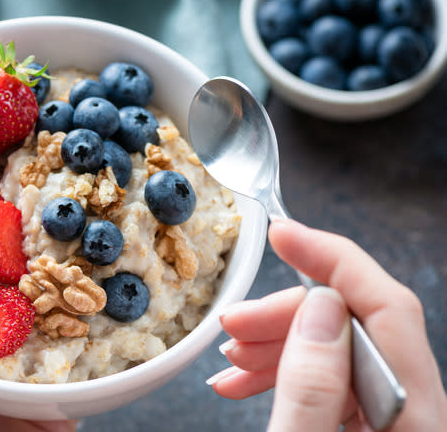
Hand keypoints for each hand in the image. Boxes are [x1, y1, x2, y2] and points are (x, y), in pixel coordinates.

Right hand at [206, 219, 446, 430]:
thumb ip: (311, 386)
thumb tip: (318, 310)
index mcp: (412, 417)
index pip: (388, 308)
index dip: (331, 259)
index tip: (283, 234)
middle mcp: (411, 412)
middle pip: (357, 325)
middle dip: (287, 314)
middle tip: (235, 322)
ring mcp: (392, 419)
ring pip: (338, 349)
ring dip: (278, 343)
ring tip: (233, 356)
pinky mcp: (369, 427)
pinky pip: (331, 379)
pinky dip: (285, 371)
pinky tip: (246, 377)